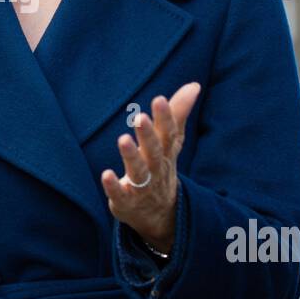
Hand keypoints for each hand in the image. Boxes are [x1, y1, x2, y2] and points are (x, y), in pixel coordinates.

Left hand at [100, 82, 201, 253]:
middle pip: (154, 151)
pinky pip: (120, 195)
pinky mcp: (126, 201)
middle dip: (148, 135)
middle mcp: (156, 168)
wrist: (160, 213)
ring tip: (123, 139)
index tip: (159, 99)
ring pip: (139, 172)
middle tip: (140, 117)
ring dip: (131, 156)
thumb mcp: (171, 142)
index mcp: (165, 152)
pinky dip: (113, 187)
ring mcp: (142, 187)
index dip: (165, 117)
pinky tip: (105, 175)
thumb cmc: (161, 167)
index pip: (168, 133)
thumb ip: (178, 114)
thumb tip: (194, 85)